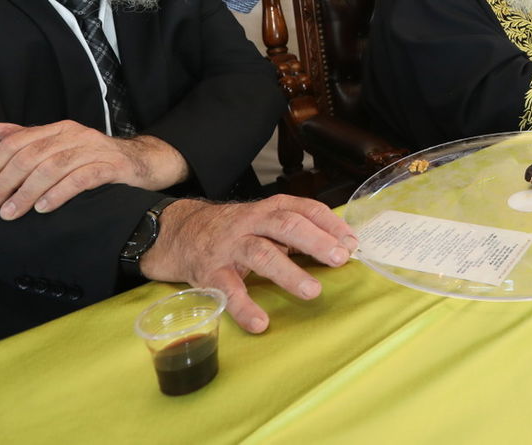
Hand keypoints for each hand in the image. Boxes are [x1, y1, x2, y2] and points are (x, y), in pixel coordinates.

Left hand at [0, 121, 189, 219]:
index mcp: (59, 129)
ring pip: (53, 167)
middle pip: (31, 156)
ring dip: (26, 192)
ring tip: (10, 213)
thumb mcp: (61, 144)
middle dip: (4, 183)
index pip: (17, 142)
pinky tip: (43, 208)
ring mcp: (96, 149)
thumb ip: (28, 137)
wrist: (144, 162)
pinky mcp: (114, 166)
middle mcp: (76, 135)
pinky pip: (83, 178)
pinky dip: (60, 193)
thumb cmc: (97, 157)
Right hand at [138, 196, 358, 334]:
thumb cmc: (235, 230)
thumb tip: (342, 247)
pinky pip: (228, 290)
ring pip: (261, 253)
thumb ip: (297, 232)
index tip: (352, 242)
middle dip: (315, 240)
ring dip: (288, 273)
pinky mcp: (209, 272)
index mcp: (269, 209)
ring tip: (312, 291)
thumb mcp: (265, 222)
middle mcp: (250, 222)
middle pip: (285, 225)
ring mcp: (229, 246)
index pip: (305, 209)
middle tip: (340, 258)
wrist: (179, 233)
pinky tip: (260, 322)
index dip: (330, 224)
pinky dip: (244, 307)